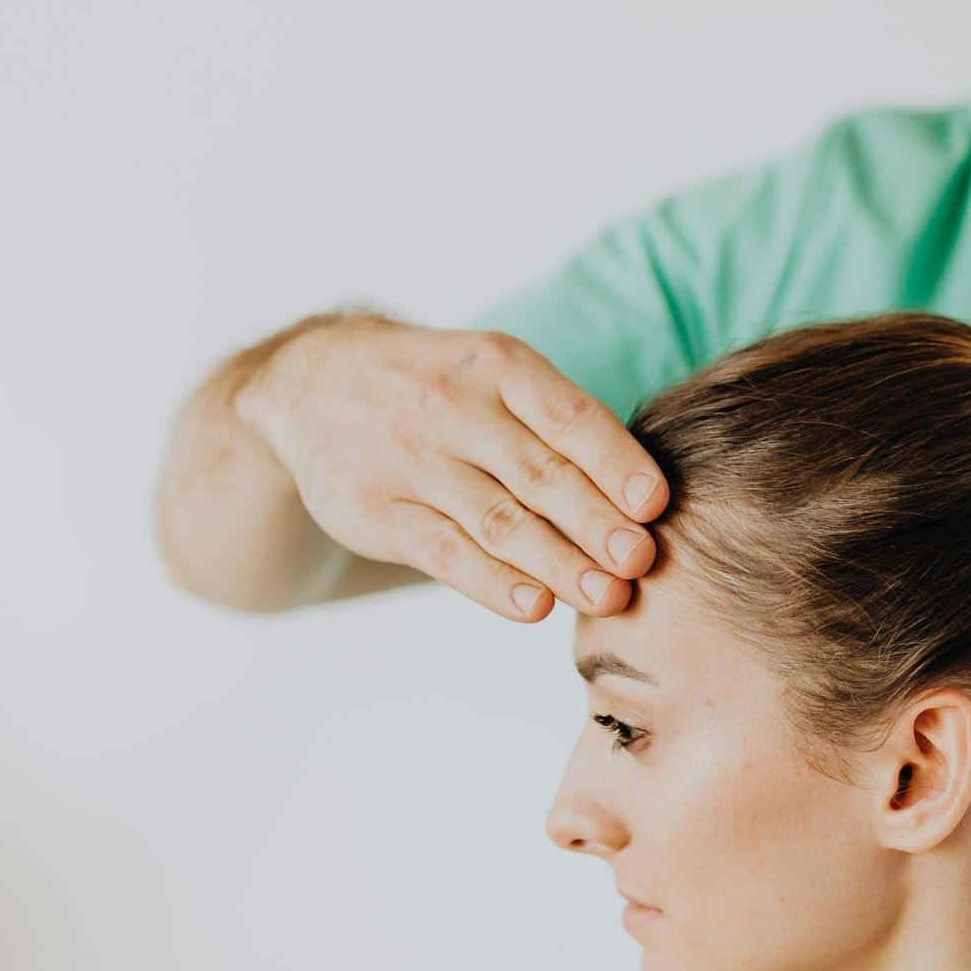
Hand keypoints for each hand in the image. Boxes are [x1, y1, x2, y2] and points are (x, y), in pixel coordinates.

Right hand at [236, 314, 668, 622]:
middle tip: (641, 561)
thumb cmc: (445, 389)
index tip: (655, 504)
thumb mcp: (495, 374)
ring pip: (497, 519)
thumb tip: (647, 500)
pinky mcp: (373, 509)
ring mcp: (410, 459)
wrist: (314, 382)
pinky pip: (444, 551)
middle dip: (596, 521)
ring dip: (558, 562)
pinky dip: (493, 583)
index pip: (568, 414)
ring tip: (608, 596)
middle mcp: (454, 406)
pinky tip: (535, 606)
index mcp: (500, 365)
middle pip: (539, 473)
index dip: (614, 461)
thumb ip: (559, 424)